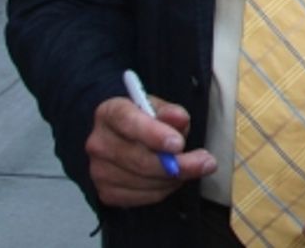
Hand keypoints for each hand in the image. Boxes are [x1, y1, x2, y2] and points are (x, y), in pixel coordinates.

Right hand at [86, 95, 215, 206]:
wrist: (124, 139)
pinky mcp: (106, 192)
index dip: (153, 134)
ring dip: (174, 178)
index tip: (178, 144)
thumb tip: (179, 119)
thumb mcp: (160, 108)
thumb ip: (171, 112)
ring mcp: (98, 170)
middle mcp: (98, 142)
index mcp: (109, 113)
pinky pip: (141, 197)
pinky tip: (174, 179)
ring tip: (192, 167)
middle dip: (176, 164)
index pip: (128, 122)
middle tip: (206, 162)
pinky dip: (164, 189)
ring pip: (143, 181)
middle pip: (138, 159)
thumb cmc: (146, 120)